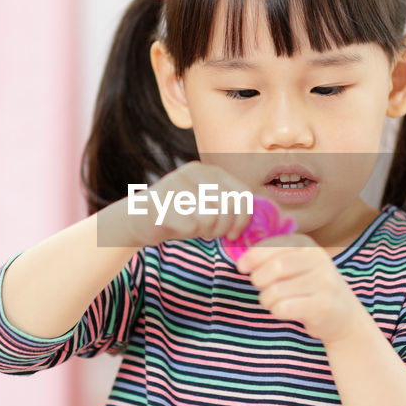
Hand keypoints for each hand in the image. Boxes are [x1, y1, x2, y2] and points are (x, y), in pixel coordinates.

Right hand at [110, 161, 253, 248]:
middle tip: (211, 232)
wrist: (139, 219)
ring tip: (194, 227)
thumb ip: (231, 207)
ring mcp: (177, 185)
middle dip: (224, 228)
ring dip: (205, 230)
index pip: (243, 194)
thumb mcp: (209, 205)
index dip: (244, 218)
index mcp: (209, 171)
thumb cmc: (181, 215)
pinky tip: (178, 227)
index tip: (234, 232)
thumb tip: (267, 219)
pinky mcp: (163, 202)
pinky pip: (191, 226)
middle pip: (229, 207)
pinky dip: (188, 233)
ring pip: (212, 217)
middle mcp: (194, 172)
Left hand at [236, 233, 370, 343]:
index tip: (242, 267)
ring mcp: (323, 282)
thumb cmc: (311, 288)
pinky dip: (277, 311)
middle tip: (262, 288)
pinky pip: (283, 308)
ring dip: (267, 300)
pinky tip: (286, 311)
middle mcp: (319, 259)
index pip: (272, 245)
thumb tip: (242, 261)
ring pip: (276, 291)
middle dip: (259, 280)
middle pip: (274, 268)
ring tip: (275, 302)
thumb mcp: (297, 265)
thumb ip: (273, 258)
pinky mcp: (322, 305)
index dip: (252, 256)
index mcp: (308, 245)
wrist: (344, 316)